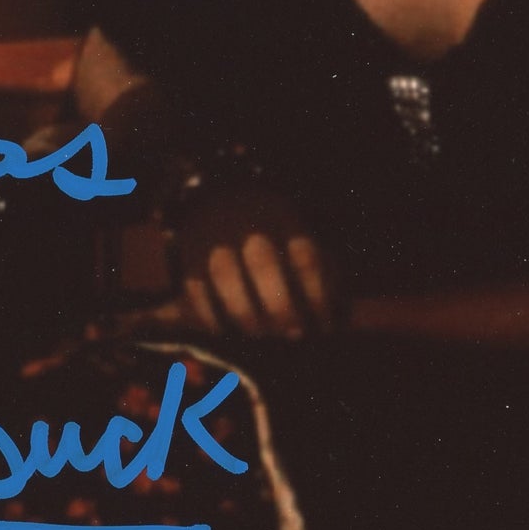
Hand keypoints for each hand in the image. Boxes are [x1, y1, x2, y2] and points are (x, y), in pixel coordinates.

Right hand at [173, 189, 333, 339]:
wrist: (216, 193)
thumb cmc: (270, 228)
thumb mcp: (300, 234)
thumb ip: (323, 270)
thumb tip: (341, 313)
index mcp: (284, 218)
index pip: (305, 257)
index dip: (318, 297)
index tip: (325, 326)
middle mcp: (248, 225)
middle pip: (263, 265)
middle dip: (281, 308)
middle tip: (293, 334)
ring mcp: (214, 238)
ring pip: (226, 277)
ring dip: (246, 315)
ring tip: (260, 336)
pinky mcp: (187, 255)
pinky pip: (195, 289)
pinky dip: (209, 316)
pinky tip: (225, 332)